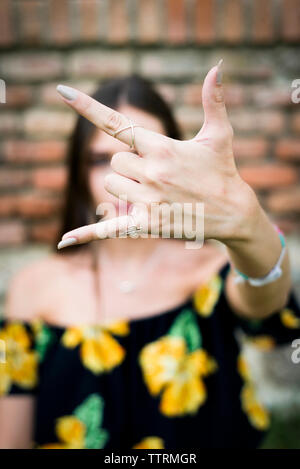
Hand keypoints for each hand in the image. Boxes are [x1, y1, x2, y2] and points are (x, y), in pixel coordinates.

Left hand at [56, 61, 256, 248]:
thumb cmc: (222, 171)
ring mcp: (147, 200)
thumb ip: (213, 102)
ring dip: (126, 187)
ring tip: (157, 192)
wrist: (233, 212)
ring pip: (111, 186)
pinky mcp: (146, 224)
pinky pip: (108, 227)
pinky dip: (87, 233)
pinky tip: (64, 241)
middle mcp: (151, 172)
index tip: (62, 91)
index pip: (117, 124)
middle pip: (114, 162)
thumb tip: (216, 68)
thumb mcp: (219, 135)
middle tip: (160, 174)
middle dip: (131, 166)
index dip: (88, 107)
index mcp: (161, 147)